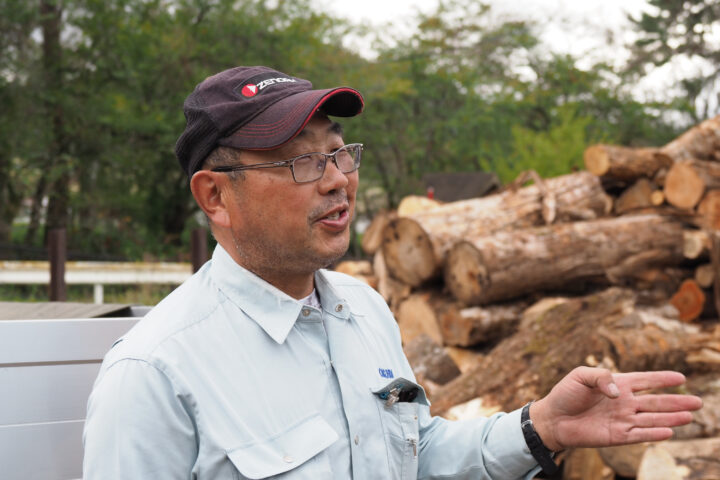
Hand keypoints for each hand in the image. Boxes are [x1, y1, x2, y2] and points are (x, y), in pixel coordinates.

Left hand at [529, 366, 702, 451]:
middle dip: (676, 401)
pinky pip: (639, 434)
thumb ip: (601, 377)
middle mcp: (624, 402)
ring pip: (652, 418)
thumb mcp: (580, 376)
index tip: (681, 378)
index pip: (646, 380)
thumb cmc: (565, 394)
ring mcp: (622, 419)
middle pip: (656, 401)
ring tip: (689, 417)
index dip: (663, 379)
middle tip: (697, 402)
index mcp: (617, 384)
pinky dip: (654, 433)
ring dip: (671, 418)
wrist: (552, 418)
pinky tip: (669, 431)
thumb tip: (619, 392)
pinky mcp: (617, 435)